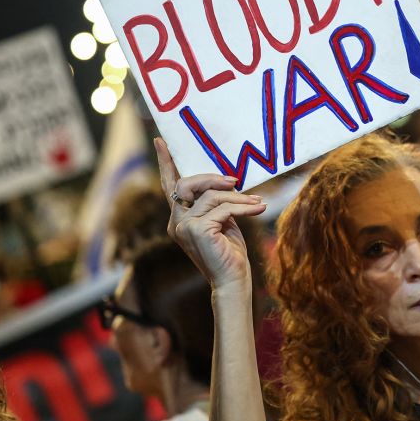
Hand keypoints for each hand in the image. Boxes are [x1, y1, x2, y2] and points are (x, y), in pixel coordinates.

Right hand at [156, 137, 266, 289]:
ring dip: (238, 198)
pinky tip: (258, 210)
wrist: (233, 279)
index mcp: (179, 218)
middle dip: (212, 178)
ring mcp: (183, 227)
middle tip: (236, 181)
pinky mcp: (196, 230)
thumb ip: (216, 202)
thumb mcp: (222, 220)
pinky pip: (223, 208)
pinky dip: (243, 208)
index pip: (170, 186)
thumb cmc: (229, 251)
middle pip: (187, 183)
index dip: (166, 163)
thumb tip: (226, 181)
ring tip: (257, 203)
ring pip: (211, 196)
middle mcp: (175, 222)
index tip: (161, 141)